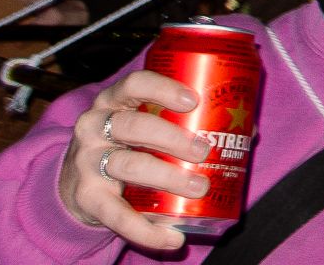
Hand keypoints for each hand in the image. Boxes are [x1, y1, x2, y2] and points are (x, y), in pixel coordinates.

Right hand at [57, 69, 207, 250]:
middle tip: (204, 150)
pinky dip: (146, 230)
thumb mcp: (144, 125)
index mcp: (113, 101)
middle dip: (173, 138)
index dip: (163, 89)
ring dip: (168, 177)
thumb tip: (249, 132)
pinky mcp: (86, 197)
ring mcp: (86, 162)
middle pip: (134, 126)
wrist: (74, 184)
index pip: (134, 84)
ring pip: (128, 165)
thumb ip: (187, 122)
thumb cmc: (126, 145)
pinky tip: (172, 239)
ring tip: (198, 187)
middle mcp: (94, 127)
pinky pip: (116, 215)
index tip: (193, 101)